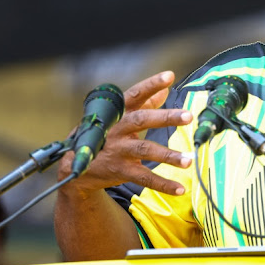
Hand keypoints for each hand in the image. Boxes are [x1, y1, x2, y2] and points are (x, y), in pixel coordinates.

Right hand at [58, 71, 193, 197]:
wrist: (76, 167)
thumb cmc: (104, 135)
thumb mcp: (120, 117)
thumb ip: (145, 104)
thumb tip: (166, 89)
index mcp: (119, 113)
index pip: (135, 95)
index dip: (151, 85)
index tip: (169, 76)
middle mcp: (117, 128)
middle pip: (141, 120)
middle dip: (165, 117)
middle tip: (188, 116)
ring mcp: (117, 150)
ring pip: (144, 150)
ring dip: (168, 156)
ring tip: (188, 160)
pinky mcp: (120, 170)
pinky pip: (143, 178)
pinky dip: (162, 184)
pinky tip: (179, 189)